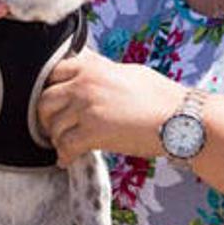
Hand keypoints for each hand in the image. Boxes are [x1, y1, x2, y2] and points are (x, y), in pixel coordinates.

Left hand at [37, 52, 187, 166]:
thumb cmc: (159, 95)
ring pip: (52, 126)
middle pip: (44, 101)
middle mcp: (84, 85)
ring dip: (56, 138)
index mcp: (91, 67)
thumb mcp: (127, 71)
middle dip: (45, 117)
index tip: (55, 102)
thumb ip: (101, 69)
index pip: (53, 73)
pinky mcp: (93, 133)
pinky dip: (64, 156)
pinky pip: (65, 147)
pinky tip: (68, 159)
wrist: (178, 118)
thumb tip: (88, 65)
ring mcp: (87, 109)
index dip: (50, 89)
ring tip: (65, 145)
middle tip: (52, 127)